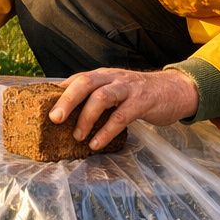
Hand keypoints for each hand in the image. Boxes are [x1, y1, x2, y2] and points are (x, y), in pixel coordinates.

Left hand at [47, 68, 199, 150]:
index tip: (42, 107)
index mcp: (104, 75)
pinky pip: (121, 116)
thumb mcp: (116, 90)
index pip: (77, 79)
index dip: (59, 92)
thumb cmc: (140, 94)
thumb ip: (97, 97)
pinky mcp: (142, 102)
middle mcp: (113, 78)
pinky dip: (106, 131)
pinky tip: (97, 143)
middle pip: (85, 83)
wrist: (176, 90)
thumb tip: (69, 114)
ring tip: (77, 136)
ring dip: (86, 117)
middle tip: (54, 119)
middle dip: (67, 100)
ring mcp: (128, 89)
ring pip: (102, 96)